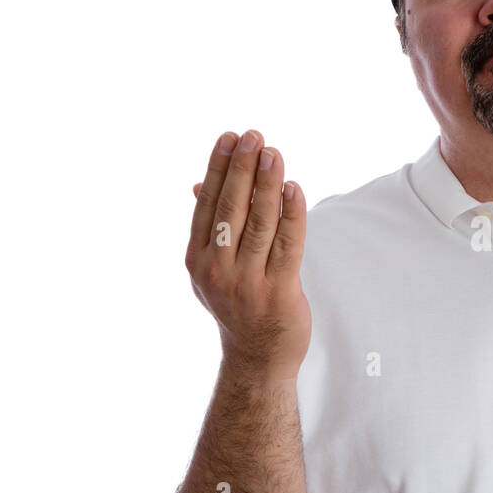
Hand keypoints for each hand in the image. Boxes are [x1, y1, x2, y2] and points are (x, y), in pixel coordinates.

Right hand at [184, 130, 311, 381]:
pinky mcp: (279, 291)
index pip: (207, 204)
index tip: (230, 138)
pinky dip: (291, 214)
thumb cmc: (238, 303)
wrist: (257, 357)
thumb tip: (198, 183)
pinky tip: (294, 189)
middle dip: (242, 168)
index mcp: (198, 259)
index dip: (218, 168)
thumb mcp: (212, 269)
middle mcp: (218, 269)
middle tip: (254, 136)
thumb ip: (210, 228)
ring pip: (259, 222)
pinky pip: (288, 244)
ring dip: (267, 184)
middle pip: (231, 208)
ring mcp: (248, 282)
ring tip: (274, 153)